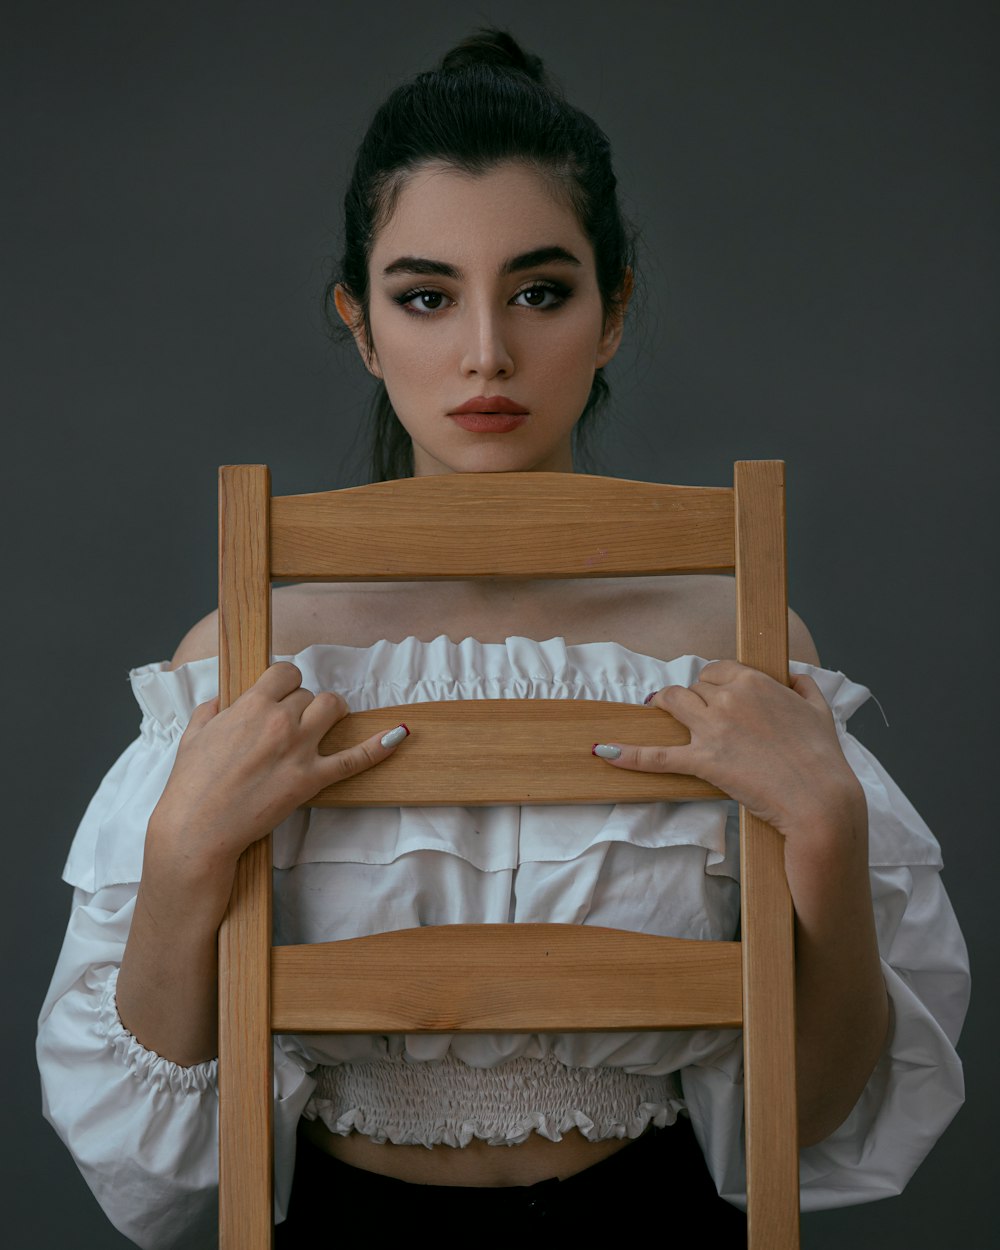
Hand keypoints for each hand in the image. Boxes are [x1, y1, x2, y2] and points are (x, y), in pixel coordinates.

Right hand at [146, 661, 407, 884]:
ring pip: (333, 707)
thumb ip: (210, 711)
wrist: (198, 829)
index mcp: (250, 705)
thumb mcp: (192, 736)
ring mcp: (299, 750)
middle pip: (308, 693)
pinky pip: (354, 759)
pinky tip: (398, 735)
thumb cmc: (191, 786)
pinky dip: (379, 747)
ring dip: (331, 711)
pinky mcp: (311, 779)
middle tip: (289, 726)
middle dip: (301, 705)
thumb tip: (221, 702)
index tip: (281, 694)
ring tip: (327, 721)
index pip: (286, 672)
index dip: (285, 682)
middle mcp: (279, 721)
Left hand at [594, 660, 863, 841]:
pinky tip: (604, 751)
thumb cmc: (822, 757)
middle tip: (701, 717)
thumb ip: (804, 688)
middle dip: (696, 700)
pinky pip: (657, 755)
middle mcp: (728, 698)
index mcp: (754, 681)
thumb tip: (794, 677)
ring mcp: (712, 729)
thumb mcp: (820, 711)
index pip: (717, 670)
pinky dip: (629, 754)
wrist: (820, 799)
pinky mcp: (702, 761)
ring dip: (664, 706)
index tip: (716, 696)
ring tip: (656, 710)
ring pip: (672, 702)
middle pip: (695, 686)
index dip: (714, 683)